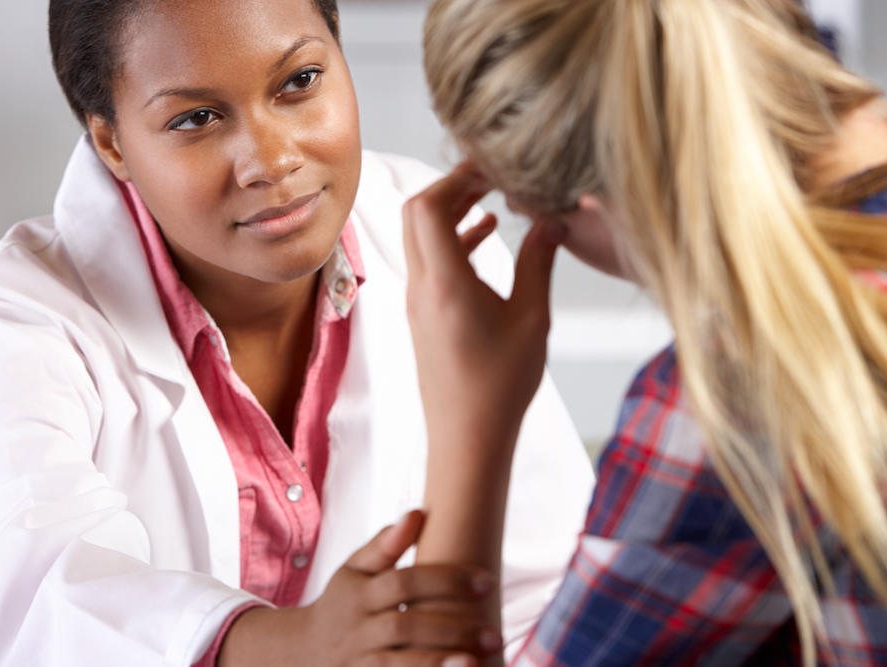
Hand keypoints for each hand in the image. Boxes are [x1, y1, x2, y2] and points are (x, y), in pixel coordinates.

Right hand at [219, 511, 500, 665]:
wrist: (302, 651)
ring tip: (477, 661)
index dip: (445, 580)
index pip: (404, 582)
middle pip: (406, 626)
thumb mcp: (354, 569)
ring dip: (438, 663)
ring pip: (398, 663)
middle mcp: (358, 628)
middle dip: (452, 628)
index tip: (487, 581)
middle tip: (495, 632)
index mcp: (360, 593)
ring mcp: (359, 660)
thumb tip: (417, 512)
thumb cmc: (344, 601)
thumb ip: (385, 545)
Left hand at [402, 164, 562, 452]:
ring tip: (491, 197)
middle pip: (417, 213)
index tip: (490, 165)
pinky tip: (486, 234)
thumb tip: (552, 222)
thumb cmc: (501, 385)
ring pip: (421, 237)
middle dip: (450, 186)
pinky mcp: (424, 315)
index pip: (429, 206)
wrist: (467, 437)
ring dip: (451, 211)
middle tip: (491, 175)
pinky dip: (453, 240)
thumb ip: (539, 262)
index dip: (456, 177)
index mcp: (445, 282)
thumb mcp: (532, 318)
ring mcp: (418, 301)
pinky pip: (430, 261)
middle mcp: (422, 286)